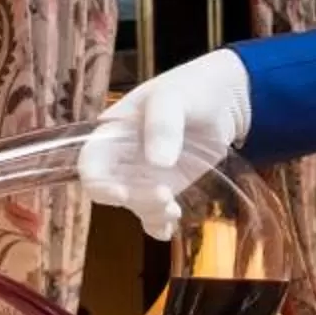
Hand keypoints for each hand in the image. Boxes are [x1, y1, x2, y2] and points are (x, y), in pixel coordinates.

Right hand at [76, 50, 252, 238]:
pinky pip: (154, 214)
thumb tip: (158, 162)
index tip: (122, 194)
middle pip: (111, 189)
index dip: (97, 181)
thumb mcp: (174, 97)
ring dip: (150, 213)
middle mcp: (123, 157)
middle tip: (164, 196)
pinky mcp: (166, 188)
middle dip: (134, 200)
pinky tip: (171, 226)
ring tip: (175, 210)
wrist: (225, 100)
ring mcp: (144, 175)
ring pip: (134, 206)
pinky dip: (159, 225)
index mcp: (114, 132)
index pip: (90, 162)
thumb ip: (163, 123)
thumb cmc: (192, 88)